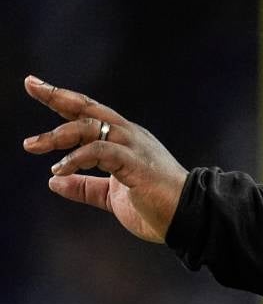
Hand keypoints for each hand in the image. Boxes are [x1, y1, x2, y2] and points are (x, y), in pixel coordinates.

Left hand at [22, 76, 188, 242]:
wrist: (189, 218)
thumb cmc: (157, 208)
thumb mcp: (112, 196)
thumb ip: (85, 187)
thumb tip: (53, 182)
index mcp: (126, 141)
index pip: (90, 115)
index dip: (63, 100)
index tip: (36, 86)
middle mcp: (129, 136)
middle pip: (89, 109)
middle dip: (58, 96)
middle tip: (31, 85)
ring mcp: (134, 147)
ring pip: (91, 127)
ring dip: (59, 135)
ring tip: (34, 146)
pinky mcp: (136, 162)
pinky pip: (101, 151)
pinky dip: (76, 158)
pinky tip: (59, 169)